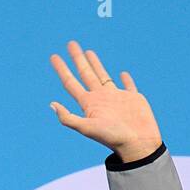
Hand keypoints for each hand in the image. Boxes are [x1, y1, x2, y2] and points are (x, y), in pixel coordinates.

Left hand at [48, 41, 162, 161]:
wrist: (138, 144)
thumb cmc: (113, 137)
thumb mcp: (88, 128)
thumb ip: (69, 118)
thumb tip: (52, 104)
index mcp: (89, 104)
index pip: (71, 83)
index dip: (62, 69)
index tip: (53, 56)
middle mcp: (100, 99)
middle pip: (85, 74)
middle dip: (77, 59)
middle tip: (71, 44)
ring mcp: (116, 98)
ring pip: (103, 76)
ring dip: (96, 64)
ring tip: (89, 52)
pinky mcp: (133, 99)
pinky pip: (128, 85)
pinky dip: (125, 79)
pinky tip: (122, 74)